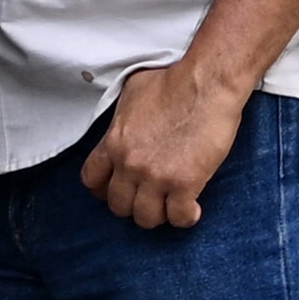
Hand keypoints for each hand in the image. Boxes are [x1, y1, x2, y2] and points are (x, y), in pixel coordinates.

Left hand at [80, 62, 251, 233]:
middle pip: (118, 205)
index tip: (115, 190)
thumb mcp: (132, 93)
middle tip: (148, 198)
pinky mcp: (185, 183)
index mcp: (114, 142)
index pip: (91, 180)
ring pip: (146, 218)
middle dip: (132, 204)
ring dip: (158, 214)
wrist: (206, 83)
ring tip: (170, 205)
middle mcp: (129, 163)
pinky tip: (192, 209)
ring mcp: (156, 176)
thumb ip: (121, 119)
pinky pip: (179, 217)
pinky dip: (186, 217)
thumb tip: (122, 126)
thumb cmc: (173, 81)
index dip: (103, 189)